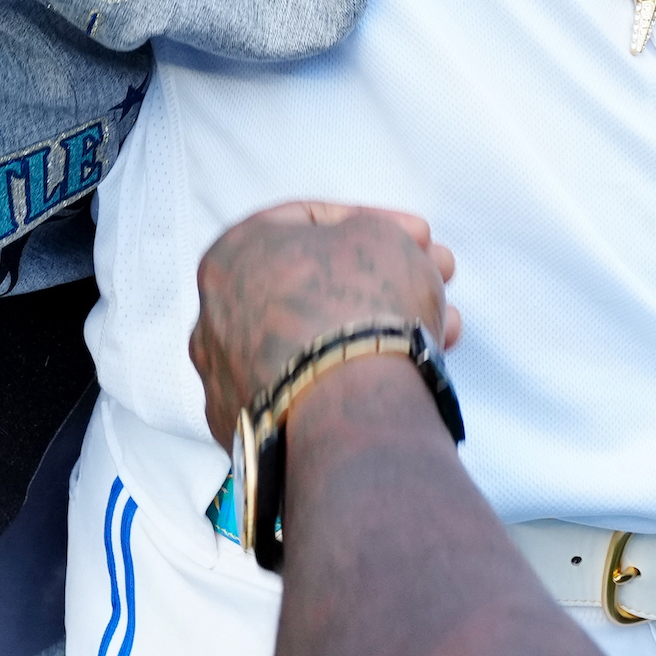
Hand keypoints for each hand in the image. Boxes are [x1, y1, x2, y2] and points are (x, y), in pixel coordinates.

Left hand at [190, 202, 465, 452]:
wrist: (350, 413)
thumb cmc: (358, 308)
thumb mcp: (381, 235)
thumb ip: (373, 232)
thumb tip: (374, 255)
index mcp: (232, 256)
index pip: (309, 222)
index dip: (376, 221)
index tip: (419, 237)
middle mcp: (216, 319)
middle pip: (314, 287)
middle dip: (382, 280)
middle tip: (431, 280)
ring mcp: (230, 383)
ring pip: (317, 342)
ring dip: (379, 329)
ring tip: (439, 331)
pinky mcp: (254, 434)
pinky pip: (312, 393)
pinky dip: (355, 379)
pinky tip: (407, 375)